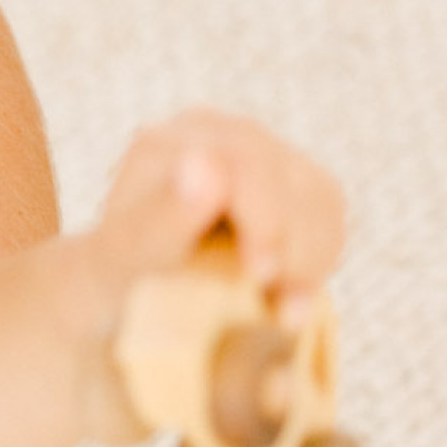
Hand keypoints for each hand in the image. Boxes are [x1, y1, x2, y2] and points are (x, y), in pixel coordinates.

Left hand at [90, 110, 345, 314]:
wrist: (131, 297)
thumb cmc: (117, 284)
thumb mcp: (120, 266)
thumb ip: (158, 219)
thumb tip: (207, 163)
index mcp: (166, 145)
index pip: (237, 163)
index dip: (262, 220)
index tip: (261, 275)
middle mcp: (216, 135)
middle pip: (284, 177)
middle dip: (290, 248)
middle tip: (282, 308)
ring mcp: (257, 152)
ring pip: (316, 193)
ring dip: (310, 259)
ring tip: (284, 311)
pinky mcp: (288, 179)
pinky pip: (329, 208)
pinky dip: (321, 256)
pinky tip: (293, 294)